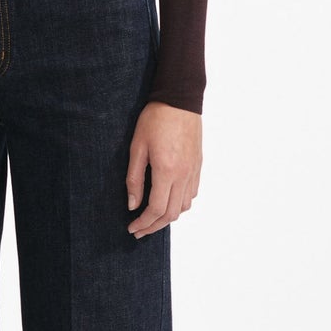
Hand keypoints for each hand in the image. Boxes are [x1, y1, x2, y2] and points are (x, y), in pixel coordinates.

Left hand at [126, 102, 200, 236]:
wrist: (179, 100)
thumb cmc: (155, 120)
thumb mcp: (137, 147)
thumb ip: (134, 179)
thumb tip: (132, 205)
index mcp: (166, 171)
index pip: (156, 209)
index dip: (143, 223)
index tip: (132, 228)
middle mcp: (183, 175)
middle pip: (171, 214)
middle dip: (154, 226)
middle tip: (139, 230)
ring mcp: (193, 171)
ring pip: (184, 206)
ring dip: (168, 217)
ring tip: (152, 218)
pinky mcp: (198, 165)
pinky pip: (192, 193)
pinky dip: (180, 204)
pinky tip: (168, 200)